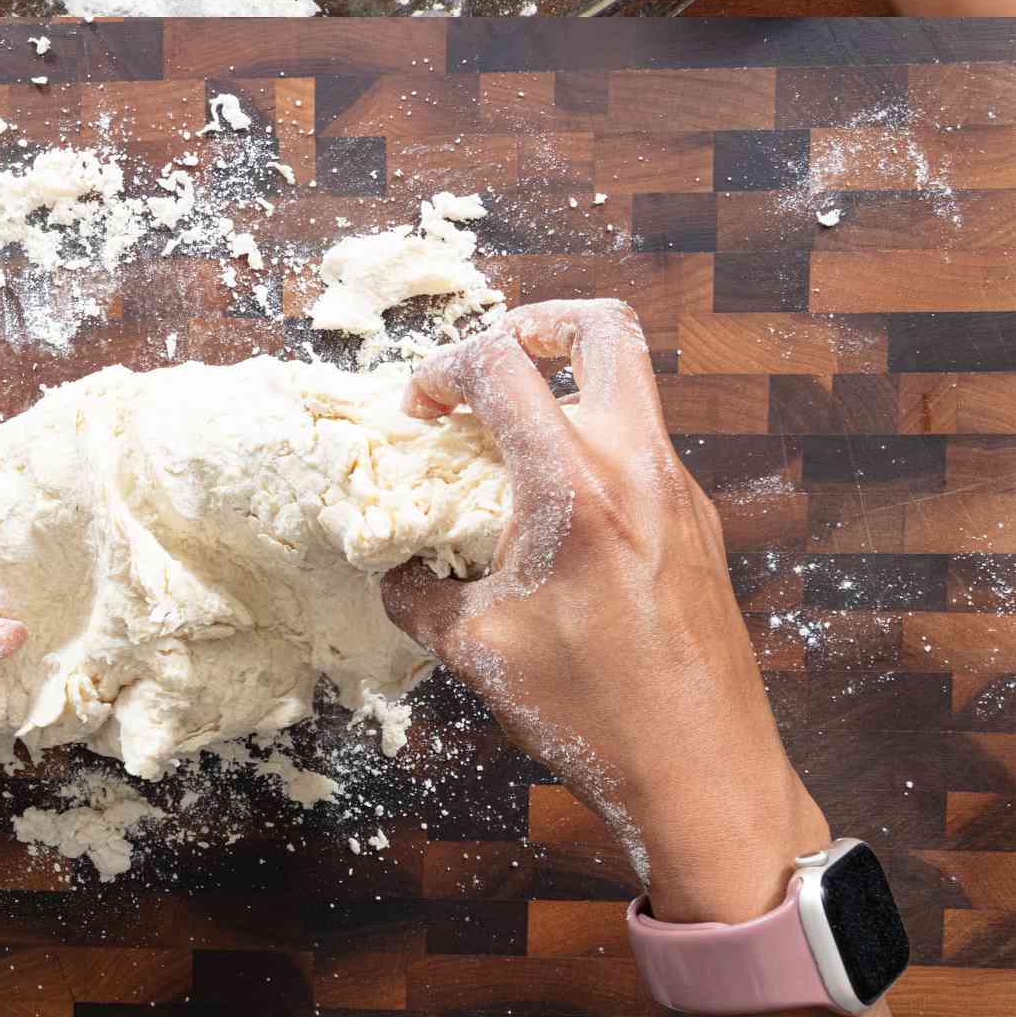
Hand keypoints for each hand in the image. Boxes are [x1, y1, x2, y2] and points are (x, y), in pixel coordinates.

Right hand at [383, 301, 829, 925]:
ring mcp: (679, 489)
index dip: (444, 368)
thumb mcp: (477, 652)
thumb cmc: (591, 716)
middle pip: (601, 327)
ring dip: (566, 393)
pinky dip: (595, 451)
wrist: (708, 778)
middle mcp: (636, 465)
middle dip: (536, 323)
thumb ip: (418, 593)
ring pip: (627, 388)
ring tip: (516, 452)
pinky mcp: (701, 522)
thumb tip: (393, 568)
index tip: (420, 409)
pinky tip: (562, 520)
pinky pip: (643, 449)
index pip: (501, 365)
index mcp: (574, 485)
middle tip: (493, 367)